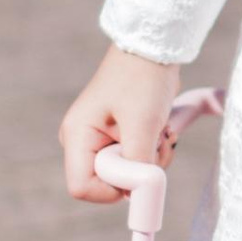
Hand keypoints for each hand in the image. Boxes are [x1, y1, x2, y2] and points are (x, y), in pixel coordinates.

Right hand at [58, 46, 186, 205]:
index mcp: (77, 136)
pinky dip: (154, 150)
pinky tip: (163, 128)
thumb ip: (137, 163)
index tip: (141, 173)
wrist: (153, 46)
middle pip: (107, 182)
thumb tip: (137, 194)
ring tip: (164, 131)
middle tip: (161, 144)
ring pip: (126, 172)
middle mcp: (83, 140)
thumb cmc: (143, 78)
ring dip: (152, 159)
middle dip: (139, 171)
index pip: (82, 188)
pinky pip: (136, 159)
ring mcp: (100, 138)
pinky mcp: (118, 135)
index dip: (112, 190)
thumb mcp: (142, 124)